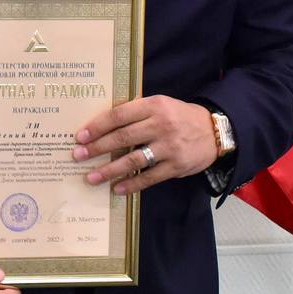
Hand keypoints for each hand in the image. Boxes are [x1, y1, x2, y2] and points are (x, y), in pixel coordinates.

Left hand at [74, 95, 217, 193]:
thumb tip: (102, 124)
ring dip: (109, 170)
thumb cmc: (179, 117)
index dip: (98, 126)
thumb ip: (136, 112)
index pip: (119, 115)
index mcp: (154, 106)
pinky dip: (132, 184)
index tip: (80, 136)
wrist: (215, 131)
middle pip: (123, 138)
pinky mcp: (176, 166)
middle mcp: (161, 125)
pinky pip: (149, 178)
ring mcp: (169, 147)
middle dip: (97, 148)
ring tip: (91, 177)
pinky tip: (116, 188)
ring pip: (133, 160)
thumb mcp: (160, 105)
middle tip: (77, 156)